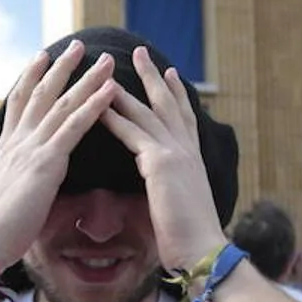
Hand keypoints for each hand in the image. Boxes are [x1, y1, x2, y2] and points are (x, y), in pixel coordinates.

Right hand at [0, 41, 117, 270]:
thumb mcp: (3, 194)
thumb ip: (15, 179)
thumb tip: (21, 180)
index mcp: (7, 148)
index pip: (19, 102)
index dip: (31, 77)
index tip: (42, 57)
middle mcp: (18, 141)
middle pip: (41, 93)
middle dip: (60, 67)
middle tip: (77, 44)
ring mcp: (32, 148)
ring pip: (63, 103)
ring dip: (86, 78)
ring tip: (106, 58)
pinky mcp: (46, 162)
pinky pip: (74, 126)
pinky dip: (94, 105)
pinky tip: (109, 90)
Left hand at [99, 47, 226, 271]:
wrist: (203, 250)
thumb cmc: (192, 238)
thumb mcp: (183, 205)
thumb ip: (174, 190)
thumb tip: (167, 192)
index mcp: (193, 159)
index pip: (183, 118)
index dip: (176, 94)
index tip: (169, 73)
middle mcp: (187, 150)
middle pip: (168, 103)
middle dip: (154, 76)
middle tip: (141, 52)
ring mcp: (176, 153)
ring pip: (148, 111)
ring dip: (127, 86)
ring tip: (109, 66)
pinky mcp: (161, 163)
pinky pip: (133, 133)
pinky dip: (115, 117)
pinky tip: (99, 105)